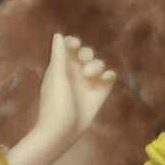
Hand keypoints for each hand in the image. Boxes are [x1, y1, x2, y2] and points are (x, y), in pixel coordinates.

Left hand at [18, 33, 115, 164]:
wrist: (62, 130)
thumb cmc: (55, 103)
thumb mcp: (57, 76)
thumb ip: (59, 55)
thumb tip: (59, 34)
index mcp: (60, 68)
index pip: (69, 48)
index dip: (73, 43)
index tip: (74, 45)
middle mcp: (75, 73)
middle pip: (86, 53)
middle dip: (87, 53)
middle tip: (84, 60)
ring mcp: (88, 82)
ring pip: (98, 64)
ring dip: (96, 65)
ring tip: (89, 75)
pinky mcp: (100, 92)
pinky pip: (108, 77)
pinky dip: (108, 75)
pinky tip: (104, 79)